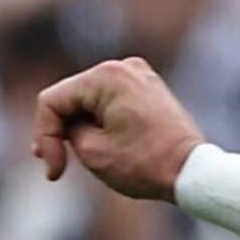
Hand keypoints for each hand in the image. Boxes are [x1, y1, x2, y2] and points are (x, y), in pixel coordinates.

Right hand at [32, 58, 201, 200]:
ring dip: (79, 126)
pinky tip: (99, 144)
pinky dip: (99, 121)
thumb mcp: (92, 152)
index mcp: (106, 76)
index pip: (53, 102)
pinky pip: (110, 101)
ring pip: (89, 99)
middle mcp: (123, 66)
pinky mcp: (148, 87)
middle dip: (60, 130)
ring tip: (82, 157)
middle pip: (70, 97)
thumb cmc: (146, 164)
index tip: (54, 172)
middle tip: (55, 165)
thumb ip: (67, 131)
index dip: (44, 137)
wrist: (194, 172)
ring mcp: (138, 74)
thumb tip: (65, 123)